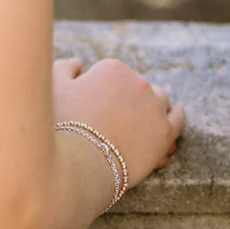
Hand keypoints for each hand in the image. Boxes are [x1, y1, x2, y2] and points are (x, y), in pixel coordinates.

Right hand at [53, 56, 184, 189]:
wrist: (78, 165)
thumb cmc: (60, 126)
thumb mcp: (52, 89)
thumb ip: (64, 68)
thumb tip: (78, 62)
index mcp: (113, 69)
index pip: (115, 76)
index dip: (106, 92)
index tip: (100, 108)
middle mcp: (138, 82)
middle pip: (137, 87)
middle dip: (130, 99)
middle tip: (119, 120)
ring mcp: (154, 106)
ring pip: (159, 100)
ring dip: (153, 107)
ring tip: (144, 122)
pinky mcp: (166, 132)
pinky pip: (178, 119)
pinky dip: (176, 116)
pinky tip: (174, 116)